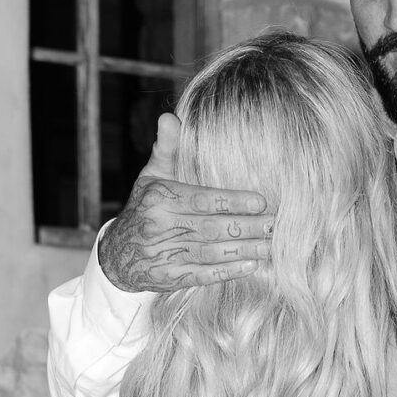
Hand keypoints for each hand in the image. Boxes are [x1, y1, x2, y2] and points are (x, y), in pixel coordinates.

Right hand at [98, 114, 272, 292]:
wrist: (118, 254)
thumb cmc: (145, 208)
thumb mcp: (151, 176)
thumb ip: (167, 149)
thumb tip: (170, 117)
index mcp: (161, 198)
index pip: (203, 199)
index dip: (234, 202)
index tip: (262, 202)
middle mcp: (162, 227)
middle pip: (213, 228)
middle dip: (248, 227)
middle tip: (277, 225)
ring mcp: (166, 255)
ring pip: (213, 252)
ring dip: (246, 250)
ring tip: (272, 245)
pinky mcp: (170, 278)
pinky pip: (204, 275)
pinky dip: (228, 271)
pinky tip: (251, 265)